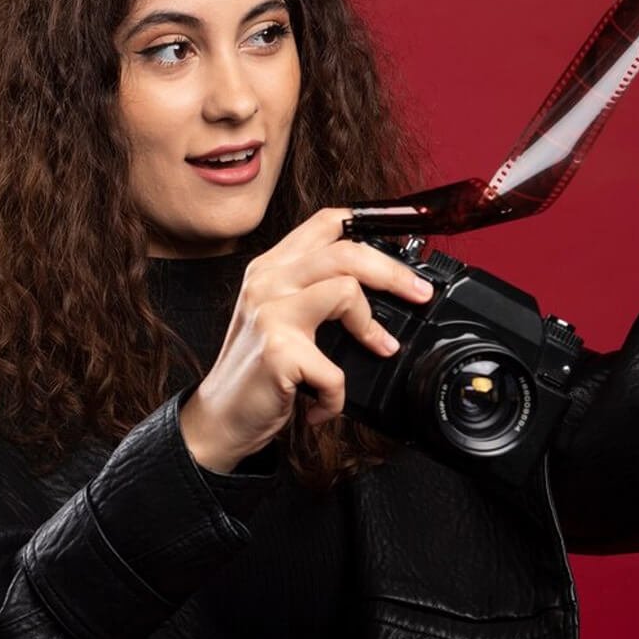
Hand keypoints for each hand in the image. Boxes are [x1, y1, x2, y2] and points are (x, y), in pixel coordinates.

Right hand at [179, 208, 433, 472]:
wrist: (219, 417)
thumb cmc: (256, 371)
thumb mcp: (278, 316)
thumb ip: (313, 291)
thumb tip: (380, 285)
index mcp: (270, 267)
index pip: (326, 222)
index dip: (372, 227)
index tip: (405, 253)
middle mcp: (267, 281)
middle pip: (346, 251)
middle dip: (394, 273)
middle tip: (419, 295)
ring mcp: (270, 313)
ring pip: (346, 290)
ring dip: (372, 328)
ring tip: (379, 350)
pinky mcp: (278, 351)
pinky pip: (335, 369)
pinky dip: (336, 395)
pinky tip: (322, 405)